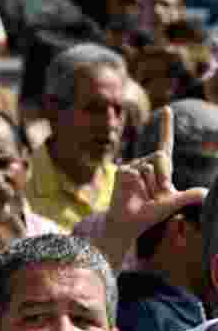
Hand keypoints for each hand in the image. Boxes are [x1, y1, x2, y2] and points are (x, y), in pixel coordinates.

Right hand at [105, 106, 206, 241]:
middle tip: (157, 193)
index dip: (165, 126)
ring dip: (150, 184)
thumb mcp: (172, 204)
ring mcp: (133, 166)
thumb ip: (188, 197)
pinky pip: (134, 171)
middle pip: (160, 155)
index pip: (165, 142)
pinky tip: (131, 192)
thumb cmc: (150, 213)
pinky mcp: (122, 171)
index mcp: (161, 167)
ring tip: (144, 195)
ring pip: (147, 165)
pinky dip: (136, 184)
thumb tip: (207, 195)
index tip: (166, 109)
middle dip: (163, 175)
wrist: (130, 221)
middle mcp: (147, 162)